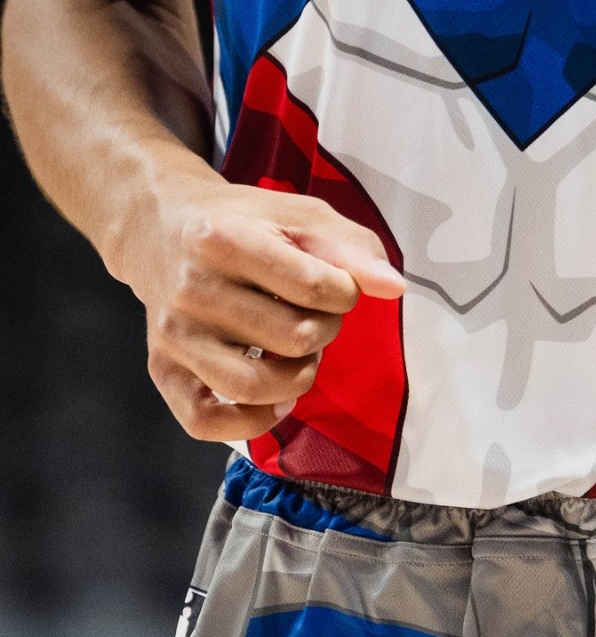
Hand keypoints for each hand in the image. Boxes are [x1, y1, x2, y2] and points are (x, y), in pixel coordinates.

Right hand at [125, 177, 404, 442]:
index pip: (315, 287)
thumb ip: (350, 246)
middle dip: (326, 330)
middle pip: (292, 338)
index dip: (347, 292)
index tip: (339, 285)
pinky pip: (203, 420)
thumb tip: (393, 287)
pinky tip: (275, 399)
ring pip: (252, 385)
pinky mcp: (161, 367)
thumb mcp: (299, 214)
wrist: (161, 228)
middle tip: (319, 315)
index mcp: (226, 239)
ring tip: (302, 354)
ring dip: (299, 377)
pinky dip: (250, 422)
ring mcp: (173, 334)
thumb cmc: (242, 221)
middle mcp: (192, 289)